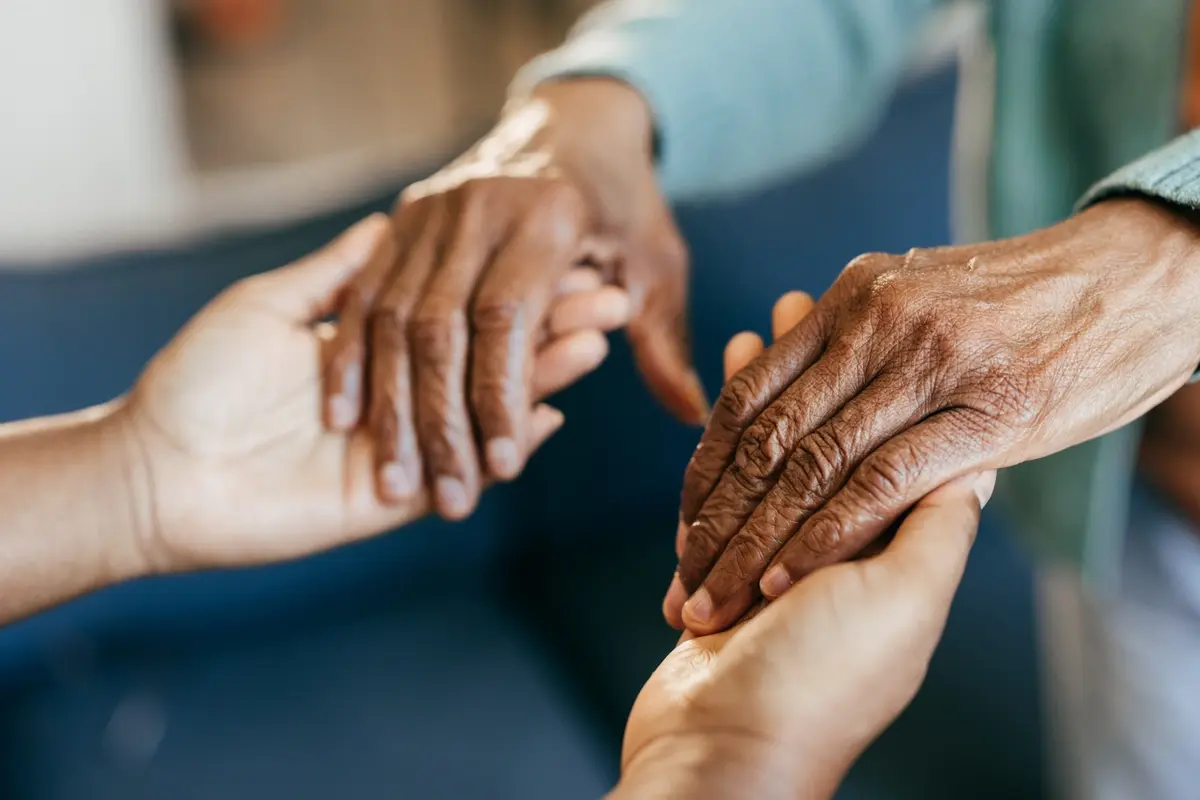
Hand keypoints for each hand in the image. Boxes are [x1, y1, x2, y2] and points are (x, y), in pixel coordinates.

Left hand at [119, 214, 627, 572]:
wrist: (162, 467)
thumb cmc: (201, 380)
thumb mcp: (267, 306)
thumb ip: (337, 275)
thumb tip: (386, 223)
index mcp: (373, 347)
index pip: (461, 311)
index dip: (510, 287)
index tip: (560, 254)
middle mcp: (400, 394)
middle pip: (490, 357)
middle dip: (547, 327)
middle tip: (607, 296)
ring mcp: (406, 446)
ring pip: (490, 407)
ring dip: (543, 376)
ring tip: (596, 341)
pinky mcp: (399, 498)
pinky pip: (469, 469)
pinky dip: (510, 441)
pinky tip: (555, 410)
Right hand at [322, 79, 706, 520]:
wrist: (571, 122)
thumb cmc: (621, 206)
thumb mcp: (654, 264)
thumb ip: (661, 340)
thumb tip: (693, 415)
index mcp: (547, 214)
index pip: (509, 318)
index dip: (501, 397)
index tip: (501, 470)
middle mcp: (477, 207)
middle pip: (440, 326)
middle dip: (440, 421)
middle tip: (447, 500)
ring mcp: (428, 211)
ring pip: (392, 318)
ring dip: (389, 405)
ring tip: (394, 480)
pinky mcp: (399, 220)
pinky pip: (362, 296)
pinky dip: (351, 358)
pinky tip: (345, 418)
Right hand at [613, 295, 993, 799]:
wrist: (723, 751)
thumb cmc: (823, 684)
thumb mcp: (903, 604)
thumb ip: (935, 526)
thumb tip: (977, 457)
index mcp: (891, 546)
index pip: (892, 439)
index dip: (885, 377)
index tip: (875, 320)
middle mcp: (834, 539)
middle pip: (827, 426)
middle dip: (815, 366)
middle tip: (804, 298)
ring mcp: (772, 543)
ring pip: (771, 439)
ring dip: (768, 381)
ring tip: (765, 321)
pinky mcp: (719, 550)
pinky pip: (724, 471)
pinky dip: (724, 424)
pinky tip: (723, 383)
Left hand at [672, 197, 1199, 633]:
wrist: (1135, 274)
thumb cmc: (1023, 302)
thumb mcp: (919, 296)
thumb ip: (853, 343)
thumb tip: (790, 384)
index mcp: (851, 300)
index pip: (749, 396)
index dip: (706, 471)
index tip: (685, 529)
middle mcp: (876, 324)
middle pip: (765, 439)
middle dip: (716, 524)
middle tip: (683, 584)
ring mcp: (930, 366)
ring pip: (811, 466)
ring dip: (755, 546)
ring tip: (719, 599)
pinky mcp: (986, 412)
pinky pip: (880, 482)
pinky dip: (824, 537)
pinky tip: (789, 580)